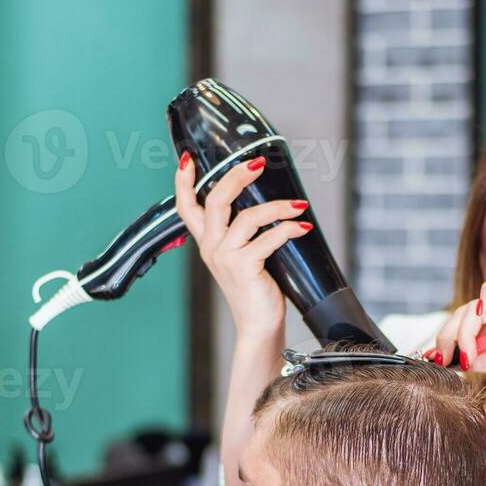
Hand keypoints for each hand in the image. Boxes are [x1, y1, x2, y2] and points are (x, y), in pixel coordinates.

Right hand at [174, 152, 311, 339]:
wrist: (257, 326)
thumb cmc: (255, 292)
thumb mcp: (242, 259)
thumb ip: (244, 235)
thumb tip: (268, 206)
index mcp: (207, 243)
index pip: (186, 207)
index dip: (184, 181)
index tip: (189, 159)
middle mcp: (212, 247)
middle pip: (216, 199)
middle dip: (237, 176)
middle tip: (258, 163)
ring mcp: (226, 256)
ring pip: (248, 216)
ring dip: (277, 207)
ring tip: (298, 206)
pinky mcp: (244, 266)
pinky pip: (269, 237)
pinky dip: (289, 229)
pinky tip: (302, 227)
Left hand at [429, 273, 485, 382]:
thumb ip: (480, 361)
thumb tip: (453, 361)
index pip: (459, 326)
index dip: (444, 340)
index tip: (437, 360)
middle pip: (461, 314)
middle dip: (447, 336)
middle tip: (445, 357)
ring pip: (474, 306)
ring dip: (465, 329)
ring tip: (470, 352)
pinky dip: (485, 297)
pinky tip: (481, 318)